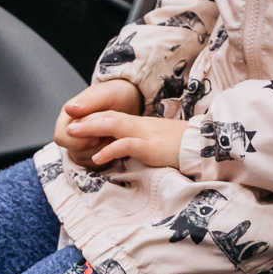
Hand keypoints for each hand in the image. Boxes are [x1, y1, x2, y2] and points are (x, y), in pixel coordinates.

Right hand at [55, 80, 144, 166]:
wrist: (130, 99)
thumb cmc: (116, 94)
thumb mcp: (106, 94)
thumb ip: (88, 102)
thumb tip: (68, 109)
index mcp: (69, 115)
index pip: (61, 137)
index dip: (76, 141)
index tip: (96, 137)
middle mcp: (72, 129)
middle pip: (70, 151)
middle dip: (91, 148)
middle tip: (107, 137)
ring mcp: (80, 141)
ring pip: (82, 158)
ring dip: (99, 152)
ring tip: (112, 137)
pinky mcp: (91, 151)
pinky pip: (92, 163)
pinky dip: (104, 158)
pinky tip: (113, 144)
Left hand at [70, 110, 186, 168]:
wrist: (204, 145)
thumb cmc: (183, 146)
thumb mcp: (159, 140)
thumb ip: (143, 142)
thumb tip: (130, 149)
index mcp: (142, 124)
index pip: (114, 116)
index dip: (95, 117)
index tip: (77, 120)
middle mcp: (141, 125)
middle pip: (109, 116)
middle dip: (87, 119)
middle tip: (68, 123)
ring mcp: (146, 135)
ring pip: (113, 126)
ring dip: (91, 128)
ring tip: (74, 134)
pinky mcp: (151, 147)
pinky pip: (127, 145)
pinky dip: (110, 150)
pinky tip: (97, 157)